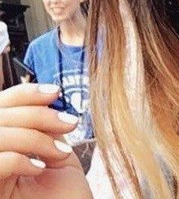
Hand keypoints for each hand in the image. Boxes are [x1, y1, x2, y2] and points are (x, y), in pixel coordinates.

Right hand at [0, 83, 91, 198]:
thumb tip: (48, 98)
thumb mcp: (55, 153)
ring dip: (34, 137)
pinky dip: (20, 159)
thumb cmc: (65, 198)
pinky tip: (40, 168)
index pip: (0, 106)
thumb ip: (45, 127)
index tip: (56, 94)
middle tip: (69, 124)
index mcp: (2, 145)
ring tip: (59, 153)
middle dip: (37, 114)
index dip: (26, 94)